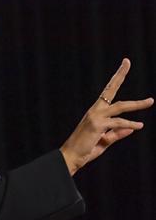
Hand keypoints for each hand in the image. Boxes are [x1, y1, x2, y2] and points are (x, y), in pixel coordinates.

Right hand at [60, 58, 152, 175]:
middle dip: (119, 75)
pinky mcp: (97, 125)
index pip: (107, 91)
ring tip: (150, 101)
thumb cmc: (86, 149)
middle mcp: (95, 110)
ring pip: (120, 107)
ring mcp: (96, 117)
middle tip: (127, 61)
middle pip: (110, 89)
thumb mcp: (105, 140)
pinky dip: (130, 124)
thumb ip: (117, 133)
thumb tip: (133, 128)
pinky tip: (139, 125)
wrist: (71, 157)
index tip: (124, 65)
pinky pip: (118, 123)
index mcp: (96, 112)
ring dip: (137, 104)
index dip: (116, 78)